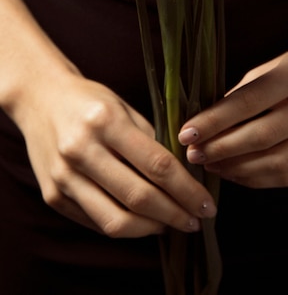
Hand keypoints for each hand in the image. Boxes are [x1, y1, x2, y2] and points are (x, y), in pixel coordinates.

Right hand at [17, 71, 216, 236]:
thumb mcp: (124, 108)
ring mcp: (63, 176)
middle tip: (195, 220)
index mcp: (106, 121)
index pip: (157, 165)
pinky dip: (124, 226)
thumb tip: (182, 178)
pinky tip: (142, 221)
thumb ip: (150, 141)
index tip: (206, 204)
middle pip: (139, 197)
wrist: (40, 99)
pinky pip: (95, 222)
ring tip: (171, 224)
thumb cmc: (89, 100)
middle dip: (175, 214)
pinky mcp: (52, 195)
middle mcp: (82, 150)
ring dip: (151, 228)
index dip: (187, 190)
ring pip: (116, 220)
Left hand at [178, 43, 287, 187]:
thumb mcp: (275, 65)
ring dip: (237, 169)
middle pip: (266, 135)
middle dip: (223, 148)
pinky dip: (257, 178)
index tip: (187, 132)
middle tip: (194, 154)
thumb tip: (204, 126)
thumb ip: (244, 93)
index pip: (254, 99)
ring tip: (210, 165)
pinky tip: (235, 172)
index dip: (217, 119)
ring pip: (279, 163)